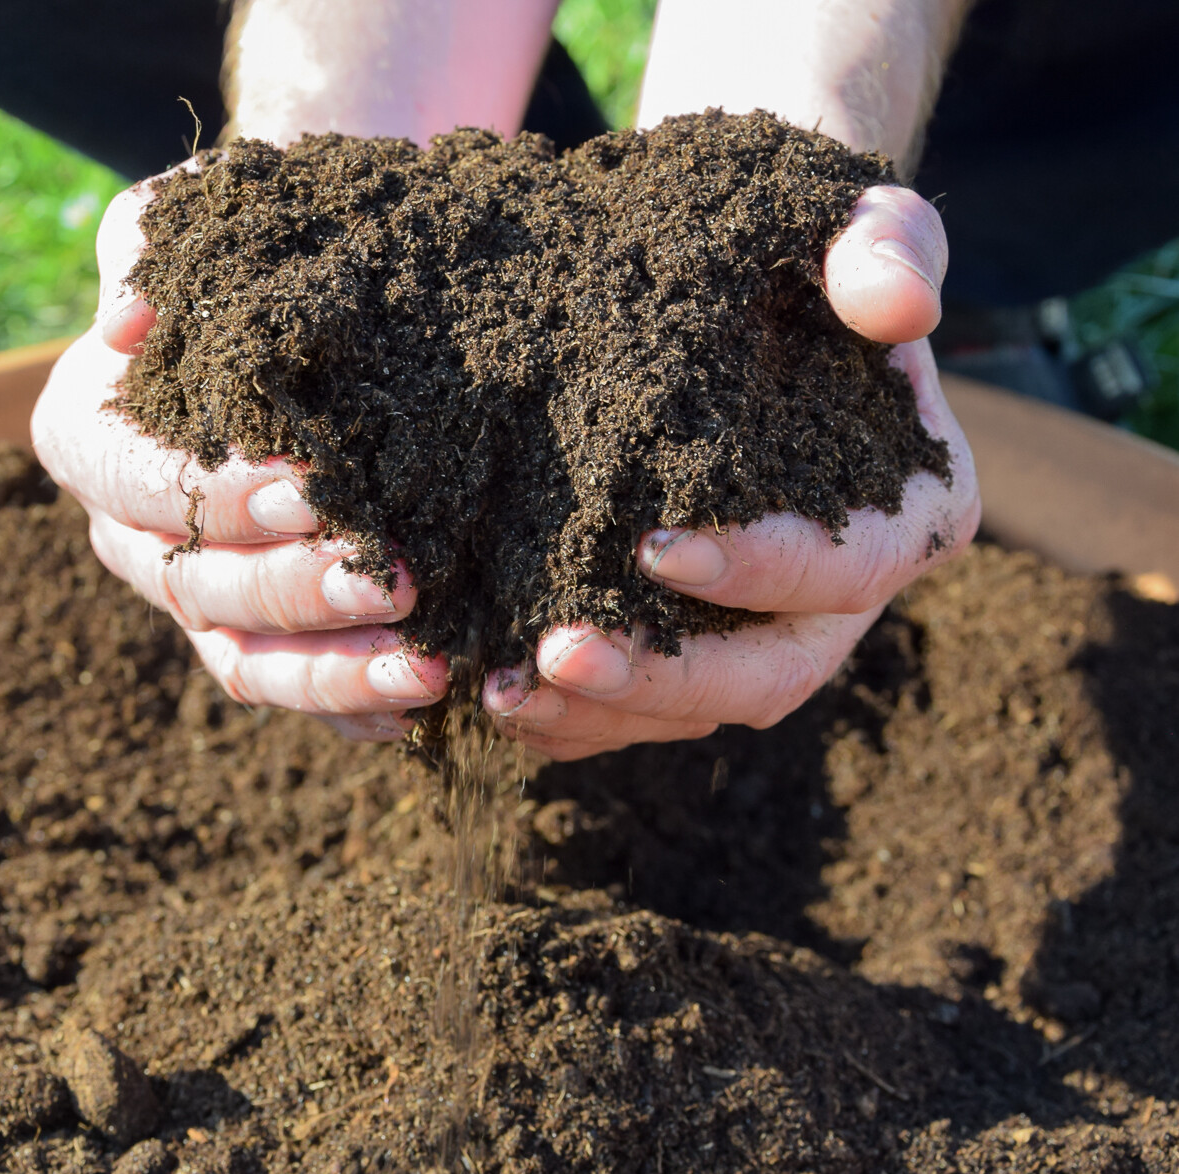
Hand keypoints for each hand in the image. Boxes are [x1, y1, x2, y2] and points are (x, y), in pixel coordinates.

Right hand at [31, 175, 449, 740]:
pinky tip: (423, 703)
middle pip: (202, 586)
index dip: (221, 494)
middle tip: (395, 580)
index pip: (139, 483)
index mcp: (92, 441)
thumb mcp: (193, 227)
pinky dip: (355, 707)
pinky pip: (296, 692)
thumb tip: (128, 325)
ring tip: (426, 669)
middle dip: (300, 590)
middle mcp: (136, 538)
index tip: (311, 488)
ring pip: (248, 662)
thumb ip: (152, 254)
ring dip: (336, 673)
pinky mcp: (261, 637)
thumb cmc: (248, 269)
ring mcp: (199, 599)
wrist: (308, 319)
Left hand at [483, 185, 980, 760]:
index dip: (761, 570)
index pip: (847, 567)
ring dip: (602, 711)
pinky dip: (575, 718)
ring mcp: (764, 631)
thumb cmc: (807, 258)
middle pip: (769, 675)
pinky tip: (495, 694)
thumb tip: (901, 308)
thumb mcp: (857, 226)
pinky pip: (642, 710)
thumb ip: (890, 249)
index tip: (654, 547)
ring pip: (696, 708)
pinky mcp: (696, 643)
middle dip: (665, 676)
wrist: (746, 296)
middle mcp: (838, 597)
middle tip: (558, 654)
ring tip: (503, 690)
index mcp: (907, 516)